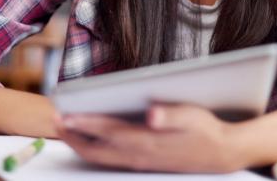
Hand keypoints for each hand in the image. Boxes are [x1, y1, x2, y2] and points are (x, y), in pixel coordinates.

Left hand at [55, 104, 243, 172]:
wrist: (221, 154)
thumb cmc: (207, 130)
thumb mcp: (193, 117)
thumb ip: (171, 115)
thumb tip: (152, 113)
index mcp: (148, 141)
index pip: (109, 131)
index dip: (85, 122)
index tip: (66, 113)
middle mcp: (139, 155)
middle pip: (97, 148)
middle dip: (74, 134)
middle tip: (55, 119)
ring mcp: (140, 162)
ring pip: (101, 157)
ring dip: (80, 144)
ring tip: (66, 129)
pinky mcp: (144, 163)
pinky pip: (110, 161)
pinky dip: (94, 152)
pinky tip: (91, 143)